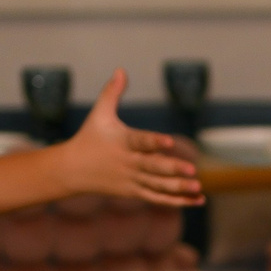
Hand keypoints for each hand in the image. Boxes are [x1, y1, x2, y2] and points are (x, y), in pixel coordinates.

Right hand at [61, 69, 201, 207]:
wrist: (72, 170)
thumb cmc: (88, 137)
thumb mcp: (98, 114)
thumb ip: (112, 92)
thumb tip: (121, 69)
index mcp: (122, 142)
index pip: (140, 141)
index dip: (154, 142)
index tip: (169, 141)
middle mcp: (128, 162)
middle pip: (152, 167)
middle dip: (172, 169)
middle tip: (192, 169)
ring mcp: (132, 179)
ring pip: (157, 185)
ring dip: (178, 188)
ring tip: (198, 187)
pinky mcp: (135, 191)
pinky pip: (158, 198)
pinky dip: (177, 201)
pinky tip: (198, 200)